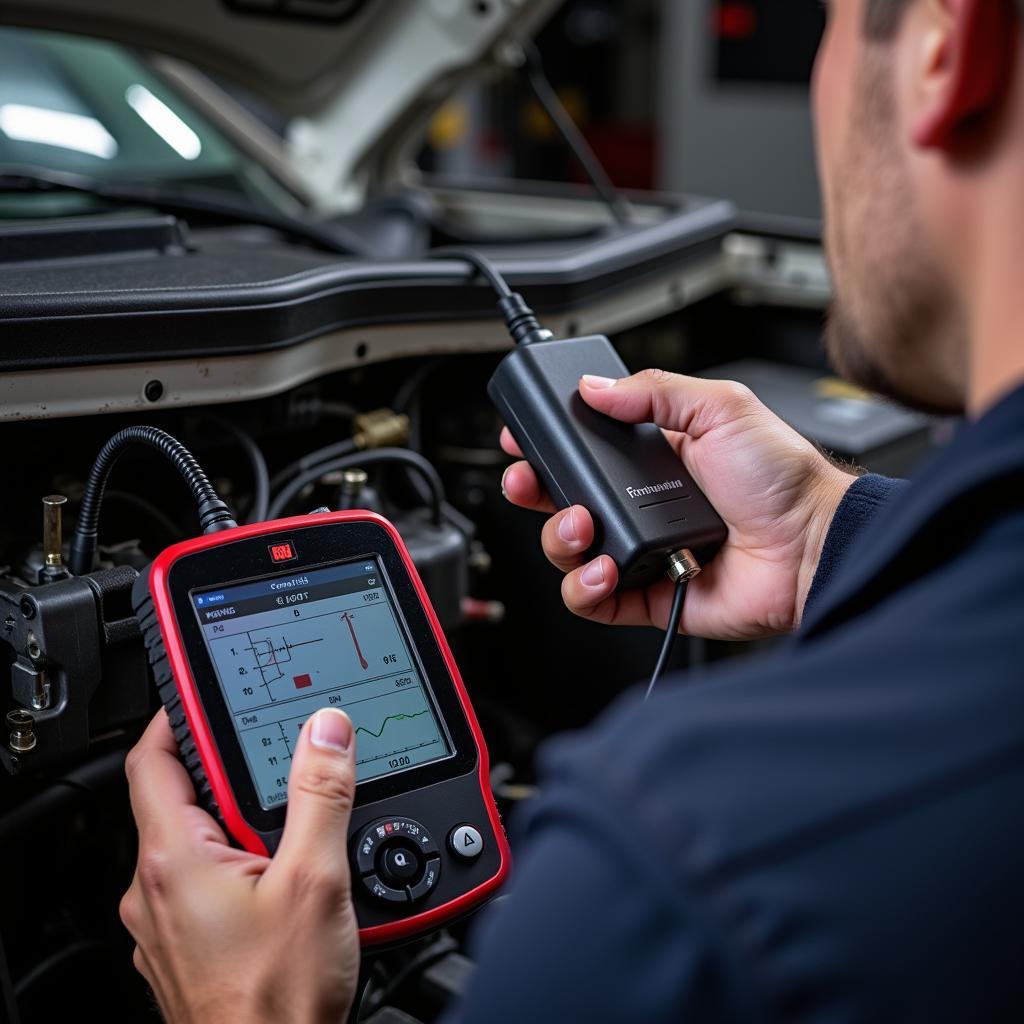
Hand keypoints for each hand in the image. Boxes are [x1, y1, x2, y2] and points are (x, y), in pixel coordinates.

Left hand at [120, 708, 359, 1023]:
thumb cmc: (276, 1002)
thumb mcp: (315, 879)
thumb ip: (320, 795)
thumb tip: (325, 730)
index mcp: (174, 859)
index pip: (150, 759)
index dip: (178, 717)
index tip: (206, 693)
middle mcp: (155, 889)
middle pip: (180, 798)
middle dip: (231, 772)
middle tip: (282, 758)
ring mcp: (166, 922)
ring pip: (197, 842)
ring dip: (240, 819)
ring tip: (296, 821)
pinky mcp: (188, 945)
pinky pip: (205, 881)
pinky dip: (241, 860)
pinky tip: (287, 874)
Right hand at [501, 369, 855, 640]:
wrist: (813, 545)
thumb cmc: (783, 479)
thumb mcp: (720, 408)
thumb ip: (655, 390)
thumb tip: (596, 386)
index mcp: (655, 457)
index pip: (583, 450)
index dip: (548, 445)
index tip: (524, 437)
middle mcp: (642, 505)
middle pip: (563, 499)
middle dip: (535, 490)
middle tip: (529, 481)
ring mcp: (643, 551)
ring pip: (570, 550)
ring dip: (560, 537)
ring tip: (583, 526)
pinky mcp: (648, 595)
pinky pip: (593, 599)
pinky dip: (584, 587)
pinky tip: (605, 568)